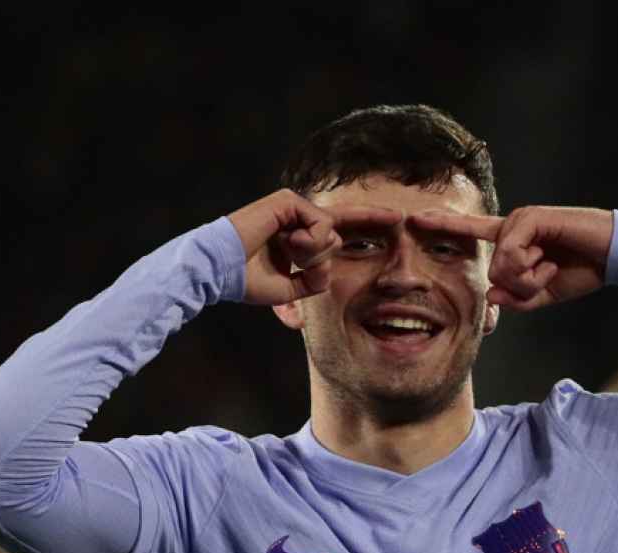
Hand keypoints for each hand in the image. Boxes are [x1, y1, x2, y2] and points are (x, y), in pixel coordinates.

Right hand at [226, 190, 402, 304]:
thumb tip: (328, 272)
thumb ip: (315, 280)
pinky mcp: (288, 200)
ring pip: (330, 234)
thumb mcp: (290, 288)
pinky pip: (320, 225)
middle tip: (298, 259)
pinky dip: (309, 243)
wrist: (218, 270)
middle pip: (338, 237)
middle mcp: (298, 218)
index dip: (369, 221)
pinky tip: (288, 245)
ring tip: (286, 255)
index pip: (340, 227)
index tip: (399, 218)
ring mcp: (293, 207)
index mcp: (298, 235)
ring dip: (312, 256)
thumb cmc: (246, 280)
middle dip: (323, 259)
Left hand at [409, 206, 614, 309]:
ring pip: (499, 265)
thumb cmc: (583, 270)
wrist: (614, 255)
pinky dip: (530, 267)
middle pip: (492, 270)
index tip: (414, 218)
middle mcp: (512, 227)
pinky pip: (510, 253)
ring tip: (552, 265)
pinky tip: (550, 260)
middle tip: (546, 275)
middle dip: (519, 287)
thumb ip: (516, 298)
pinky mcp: (531, 218)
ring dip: (527, 278)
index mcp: (512, 241)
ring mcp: (520, 220)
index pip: (471, 231)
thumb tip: (490, 296)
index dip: (444, 225)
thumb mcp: (544, 293)